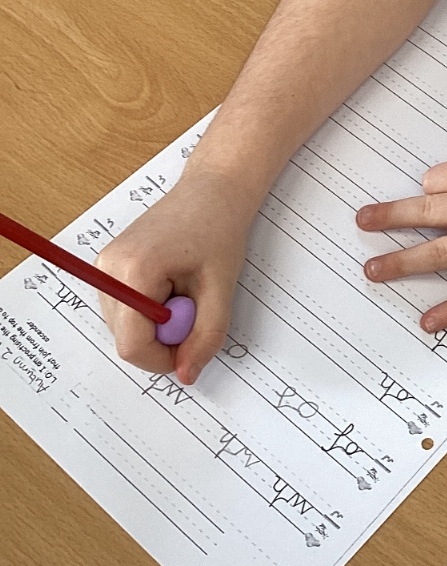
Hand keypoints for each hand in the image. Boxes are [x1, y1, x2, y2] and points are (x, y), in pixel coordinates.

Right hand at [96, 171, 255, 383]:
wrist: (211, 191)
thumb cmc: (219, 230)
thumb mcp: (222, 289)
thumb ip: (206, 336)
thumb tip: (187, 374)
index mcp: (136, 271)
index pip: (133, 344)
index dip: (163, 359)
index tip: (191, 349)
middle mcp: (109, 269)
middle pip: (125, 338)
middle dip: (163, 339)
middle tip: (194, 308)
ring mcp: (104, 266)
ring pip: (124, 327)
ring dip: (156, 324)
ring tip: (184, 290)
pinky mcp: (108, 265)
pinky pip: (124, 309)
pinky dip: (149, 310)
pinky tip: (170, 284)